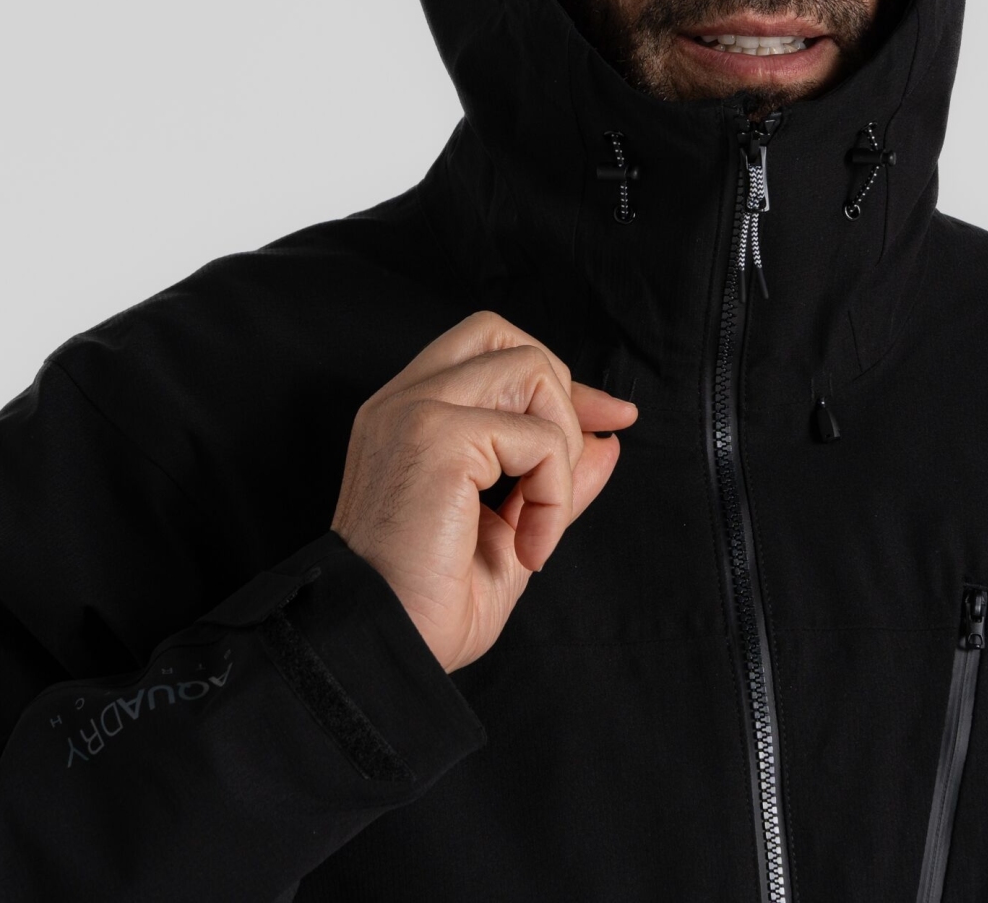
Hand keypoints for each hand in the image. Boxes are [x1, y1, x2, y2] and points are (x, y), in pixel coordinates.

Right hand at [331, 311, 636, 671]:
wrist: (377, 652)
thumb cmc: (425, 606)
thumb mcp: (509, 530)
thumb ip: (554, 477)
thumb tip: (609, 440)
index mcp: (407, 413)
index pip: (489, 347)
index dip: (556, 380)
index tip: (608, 422)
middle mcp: (403, 399)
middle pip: (506, 335)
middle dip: (559, 394)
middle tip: (561, 472)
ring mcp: (417, 410)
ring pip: (532, 370)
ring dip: (560, 447)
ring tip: (537, 519)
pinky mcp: (437, 436)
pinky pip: (539, 438)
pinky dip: (553, 495)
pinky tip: (529, 547)